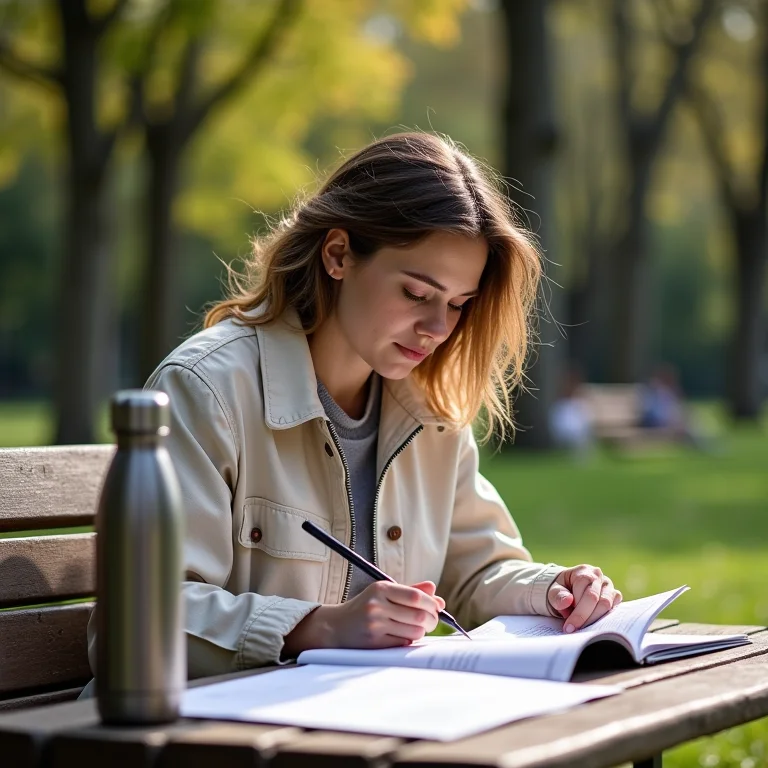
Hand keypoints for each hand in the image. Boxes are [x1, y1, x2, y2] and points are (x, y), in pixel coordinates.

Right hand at [283, 580, 444, 656]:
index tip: (436, 608)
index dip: (432, 604)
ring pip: (414, 632)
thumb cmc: (366, 608)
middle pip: (419, 615)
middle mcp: (377, 605)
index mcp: (381, 589)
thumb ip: (411, 591)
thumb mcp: (384, 593)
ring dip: (420, 632)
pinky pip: (403, 644)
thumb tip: (437, 594)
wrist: (336, 626)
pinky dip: (408, 641)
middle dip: (432, 620)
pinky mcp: (373, 642)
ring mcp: (374, 625)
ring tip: (414, 629)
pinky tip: (402, 637)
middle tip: (431, 622)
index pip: (416, 596)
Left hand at [547, 565, 621, 632]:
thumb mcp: (552, 591)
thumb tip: (568, 601)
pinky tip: (591, 624)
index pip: (587, 594)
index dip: (579, 613)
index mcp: (583, 571)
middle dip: (586, 618)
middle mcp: (598, 576)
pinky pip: (614, 608)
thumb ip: (557, 595)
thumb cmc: (559, 590)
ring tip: (581, 628)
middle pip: (599, 600)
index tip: (568, 627)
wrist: (565, 588)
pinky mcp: (614, 596)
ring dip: (594, 619)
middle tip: (573, 630)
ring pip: (607, 605)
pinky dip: (604, 618)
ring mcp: (608, 585)